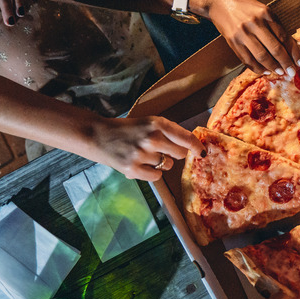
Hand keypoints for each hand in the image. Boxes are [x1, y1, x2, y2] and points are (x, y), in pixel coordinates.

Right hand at [90, 116, 204, 181]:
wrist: (97, 135)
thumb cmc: (127, 129)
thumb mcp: (149, 123)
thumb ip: (169, 132)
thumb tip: (192, 146)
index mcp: (157, 124)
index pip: (186, 138)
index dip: (197, 147)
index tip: (202, 153)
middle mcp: (152, 138)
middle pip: (180, 154)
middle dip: (174, 153)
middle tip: (160, 149)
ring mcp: (142, 154)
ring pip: (168, 165)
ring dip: (161, 163)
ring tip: (144, 155)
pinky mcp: (133, 168)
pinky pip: (156, 176)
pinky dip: (151, 172)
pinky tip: (140, 164)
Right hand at [208, 0, 299, 74]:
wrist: (218, 1)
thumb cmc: (244, 4)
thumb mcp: (263, 9)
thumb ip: (274, 26)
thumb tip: (289, 47)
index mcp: (266, 13)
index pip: (284, 37)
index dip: (294, 52)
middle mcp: (255, 23)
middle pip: (275, 48)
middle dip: (286, 63)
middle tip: (292, 72)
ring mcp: (243, 33)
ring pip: (262, 56)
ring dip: (273, 67)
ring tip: (280, 72)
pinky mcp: (233, 41)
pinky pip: (247, 59)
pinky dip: (257, 68)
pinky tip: (265, 71)